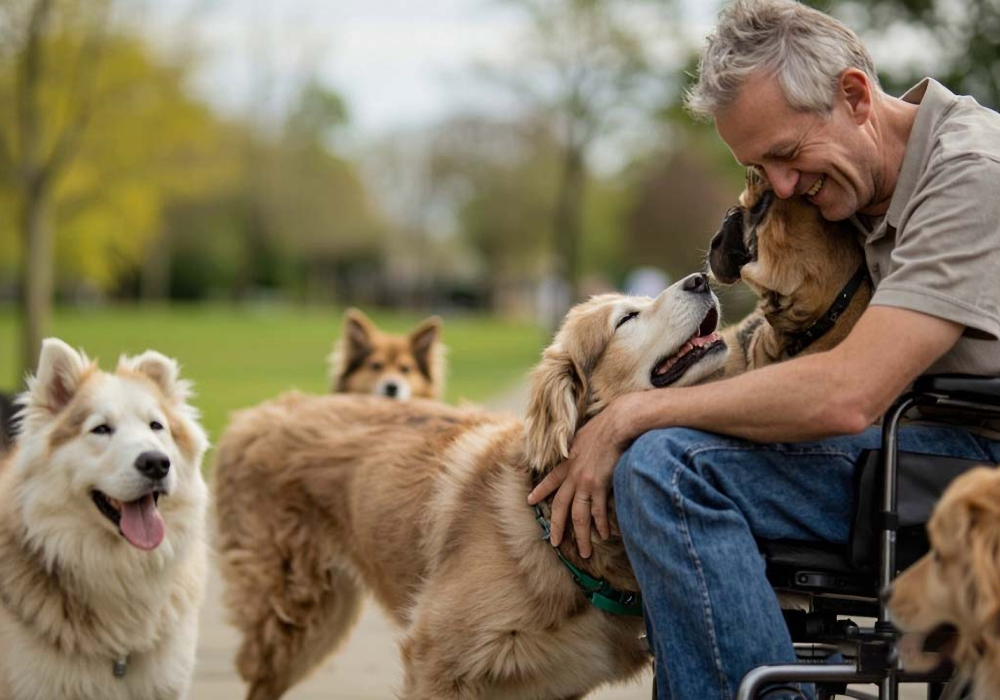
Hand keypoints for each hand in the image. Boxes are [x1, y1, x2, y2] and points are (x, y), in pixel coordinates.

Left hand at [527, 397, 632, 557]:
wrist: (617, 423)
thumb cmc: (605, 425)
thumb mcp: (583, 434)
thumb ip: (579, 447)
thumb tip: (580, 448)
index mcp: (568, 462)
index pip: (550, 480)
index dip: (540, 491)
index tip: (531, 500)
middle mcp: (572, 475)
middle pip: (560, 507)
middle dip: (556, 527)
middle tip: (554, 542)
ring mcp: (584, 482)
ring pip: (578, 516)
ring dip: (580, 536)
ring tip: (583, 552)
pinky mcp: (599, 486)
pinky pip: (598, 512)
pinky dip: (601, 525)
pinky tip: (604, 535)